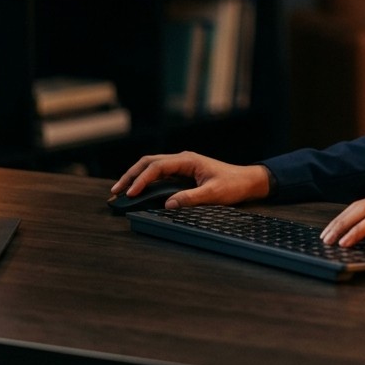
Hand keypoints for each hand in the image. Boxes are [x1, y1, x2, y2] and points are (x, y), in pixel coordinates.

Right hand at [110, 152, 270, 208]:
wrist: (248, 181)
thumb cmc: (234, 184)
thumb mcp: (214, 193)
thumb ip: (191, 198)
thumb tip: (168, 205)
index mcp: (188, 160)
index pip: (157, 166)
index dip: (142, 179)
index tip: (131, 193)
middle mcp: (182, 160)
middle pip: (149, 163)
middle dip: (131, 175)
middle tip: (116, 191)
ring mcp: (182, 166)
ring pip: (152, 167)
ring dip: (136, 178)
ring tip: (121, 192)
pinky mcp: (183, 175)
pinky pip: (159, 176)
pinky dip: (146, 182)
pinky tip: (138, 192)